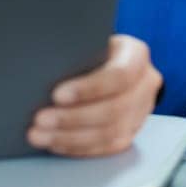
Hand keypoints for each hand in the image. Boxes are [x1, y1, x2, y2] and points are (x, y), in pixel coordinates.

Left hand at [26, 34, 161, 156]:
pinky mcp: (132, 131)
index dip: (88, 88)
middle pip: (113, 109)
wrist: (112, 59)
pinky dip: (79, 147)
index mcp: (136, 55)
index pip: (118, 75)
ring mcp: (141, 111)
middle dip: (72, 118)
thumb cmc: (93, 47)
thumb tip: (43, 69)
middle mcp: (145, 84)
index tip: (57, 95)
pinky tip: (56, 143)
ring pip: (110, 133)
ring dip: (70, 137)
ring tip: (40, 135)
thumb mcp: (89, 39)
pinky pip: (107, 147)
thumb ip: (76, 51)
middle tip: (41, 120)